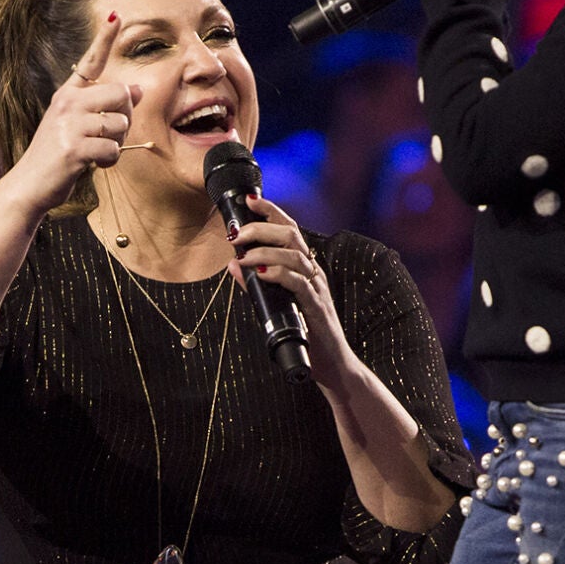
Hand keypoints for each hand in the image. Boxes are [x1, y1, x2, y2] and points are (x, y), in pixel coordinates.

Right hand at [3, 14, 140, 216]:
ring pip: (121, 124)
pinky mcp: (73, 148)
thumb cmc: (58, 155)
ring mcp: (68, 124)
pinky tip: (93, 165)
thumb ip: (104, 107)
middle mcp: (67, 103)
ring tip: (96, 151)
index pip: (90, 62)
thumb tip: (137, 89)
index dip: (104, 38)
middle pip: (121, 94)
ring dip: (117, 143)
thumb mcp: (78, 125)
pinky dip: (109, 161)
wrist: (30, 184)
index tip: (115, 15)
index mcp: (67, 94)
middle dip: (125, 117)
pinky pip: (112, 149)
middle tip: (108, 135)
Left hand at [225, 194, 351, 383]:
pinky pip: (298, 282)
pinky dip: (278, 274)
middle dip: (261, 228)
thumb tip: (233, 265)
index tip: (250, 200)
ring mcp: (317, 287)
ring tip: (243, 255)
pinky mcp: (315, 305)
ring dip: (264, 251)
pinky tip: (262, 274)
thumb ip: (256, 285)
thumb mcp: (277, 303)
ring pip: (293, 255)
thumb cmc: (306, 332)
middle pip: (291, 234)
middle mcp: (313, 271)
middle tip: (237, 234)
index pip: (290, 229)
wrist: (332, 363)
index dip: (271, 211)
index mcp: (305, 266)